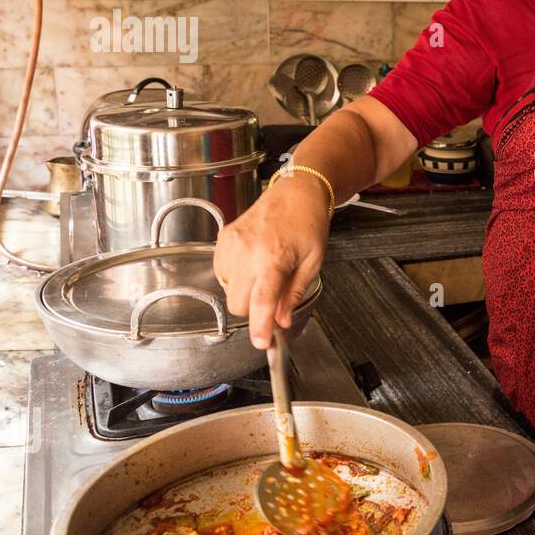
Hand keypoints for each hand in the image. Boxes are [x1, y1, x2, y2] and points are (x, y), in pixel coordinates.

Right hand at [213, 172, 330, 348]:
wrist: (295, 192)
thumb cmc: (308, 223)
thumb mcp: (312, 262)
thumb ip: (294, 294)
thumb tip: (282, 321)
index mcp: (273, 257)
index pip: (260, 302)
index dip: (260, 328)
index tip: (262, 342)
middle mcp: (247, 251)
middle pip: (238, 303)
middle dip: (254, 310)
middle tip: (273, 299)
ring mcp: (231, 244)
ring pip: (228, 290)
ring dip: (245, 292)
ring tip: (265, 272)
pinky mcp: (223, 239)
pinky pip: (222, 272)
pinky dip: (236, 276)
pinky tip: (253, 263)